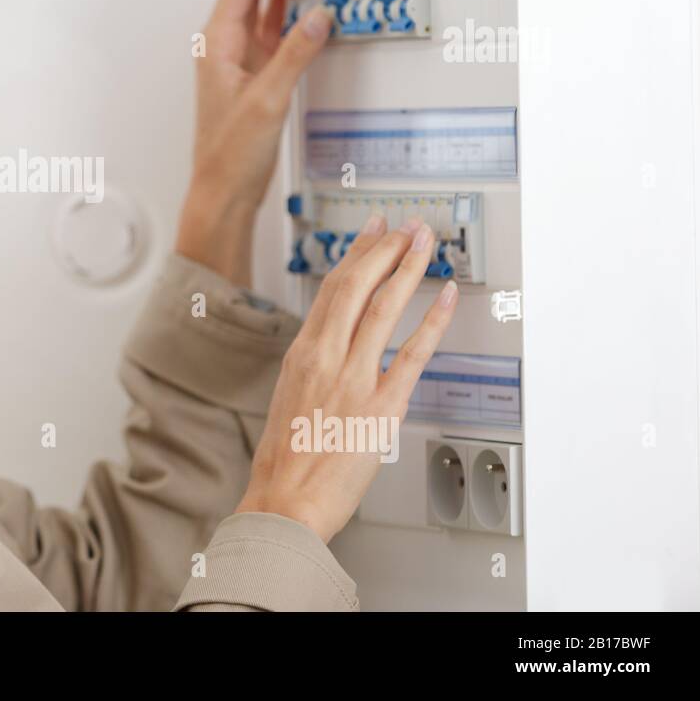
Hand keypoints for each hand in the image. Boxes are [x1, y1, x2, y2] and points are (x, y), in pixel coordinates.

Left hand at [176, 0, 333, 283]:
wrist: (223, 192)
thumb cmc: (231, 155)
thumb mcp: (267, 101)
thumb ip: (294, 55)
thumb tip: (318, 15)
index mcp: (216, 44)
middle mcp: (223, 46)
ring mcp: (239, 60)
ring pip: (262, 8)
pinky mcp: (254, 76)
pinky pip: (273, 33)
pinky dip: (292, 16)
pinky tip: (310, 8)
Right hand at [235, 214, 459, 543]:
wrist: (283, 503)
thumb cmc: (284, 463)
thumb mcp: (289, 400)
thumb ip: (313, 369)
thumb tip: (333, 352)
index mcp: (302, 355)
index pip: (332, 289)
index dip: (356, 255)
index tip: (372, 232)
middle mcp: (325, 358)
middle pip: (356, 286)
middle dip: (385, 248)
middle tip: (406, 227)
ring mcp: (353, 380)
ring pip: (383, 308)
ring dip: (408, 269)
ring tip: (425, 244)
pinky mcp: (380, 407)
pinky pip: (413, 354)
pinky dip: (432, 321)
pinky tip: (446, 297)